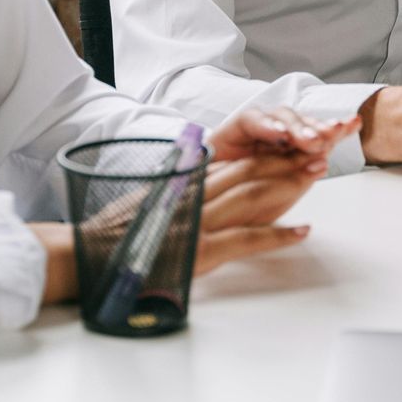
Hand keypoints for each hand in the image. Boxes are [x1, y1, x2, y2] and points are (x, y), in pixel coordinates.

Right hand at [33, 109, 359, 302]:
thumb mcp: (148, 206)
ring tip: (316, 173)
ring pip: (252, 196)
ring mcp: (197, 224)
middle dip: (287, 160)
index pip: (232, 164)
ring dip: (289, 184)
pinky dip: (277, 234)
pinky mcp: (199, 252)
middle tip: (317, 150)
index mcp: (182, 187)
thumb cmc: (110, 239)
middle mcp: (193, 198)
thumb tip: (196, 190)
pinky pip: (246, 240)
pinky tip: (301, 230)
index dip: (266, 153)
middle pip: (249, 173)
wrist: (83, 257)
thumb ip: (175, 196)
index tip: (292, 144)